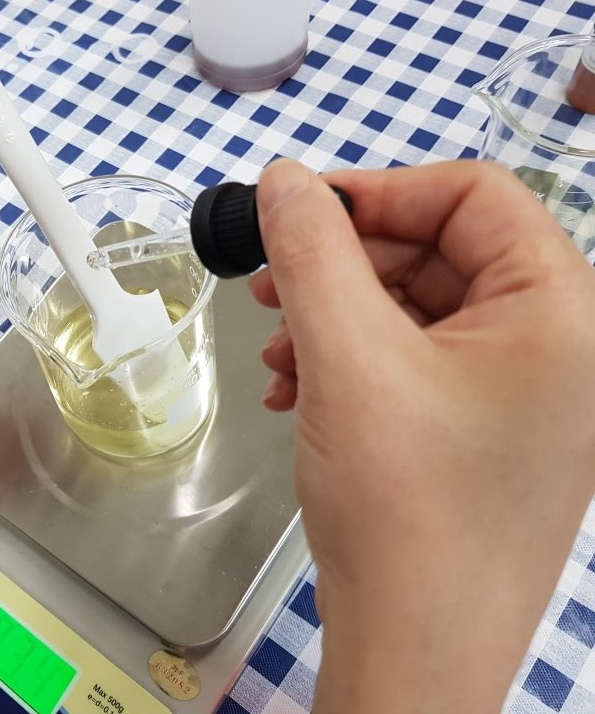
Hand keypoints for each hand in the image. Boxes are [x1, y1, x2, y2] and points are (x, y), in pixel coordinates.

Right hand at [250, 158, 594, 711]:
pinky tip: (296, 390)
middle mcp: (557, 346)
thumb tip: (282, 180)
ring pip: (418, 311)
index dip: (378, 191)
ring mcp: (522, 397)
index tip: (295, 213)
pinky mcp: (483, 435)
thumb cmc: (403, 503)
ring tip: (276, 352)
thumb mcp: (348, 357)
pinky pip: (416, 364)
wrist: (416, 650)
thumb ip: (312, 252)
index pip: (473, 195)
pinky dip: (351, 364)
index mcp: (561, 310)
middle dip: (343, 265)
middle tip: (268, 287)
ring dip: (336, 317)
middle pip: (441, 252)